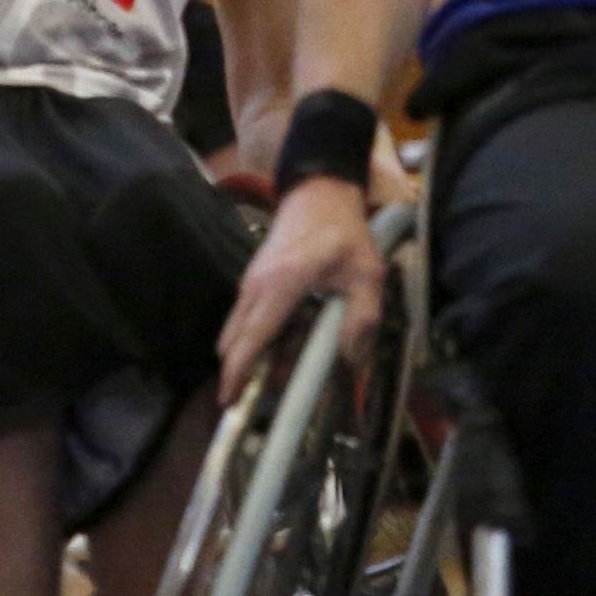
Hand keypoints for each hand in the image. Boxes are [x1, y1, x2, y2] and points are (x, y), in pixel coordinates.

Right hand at [216, 177, 383, 397]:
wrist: (319, 194)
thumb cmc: (343, 233)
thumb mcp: (366, 275)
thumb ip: (362, 320)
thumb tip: (351, 362)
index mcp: (282, 286)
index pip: (251, 338)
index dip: (238, 374)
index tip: (228, 401)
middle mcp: (256, 286)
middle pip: (235, 342)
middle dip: (246, 373)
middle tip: (271, 395)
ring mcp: (250, 282)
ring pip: (239, 332)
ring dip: (257, 355)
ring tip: (291, 364)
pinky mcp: (253, 281)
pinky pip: (247, 319)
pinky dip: (261, 337)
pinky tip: (292, 339)